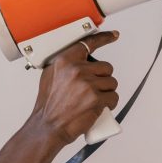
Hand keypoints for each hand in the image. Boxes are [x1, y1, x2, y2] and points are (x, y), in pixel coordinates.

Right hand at [29, 31, 119, 145]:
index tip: (114, 35)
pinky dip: (110, 104)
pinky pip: (113, 97)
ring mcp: (88, 84)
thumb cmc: (48, 105)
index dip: (104, 38)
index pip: (89, 43)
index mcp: (65, 61)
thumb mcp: (49, 77)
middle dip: (103, 79)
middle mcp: (77, 70)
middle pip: (106, 67)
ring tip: (93, 100)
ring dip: (107, 92)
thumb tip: (78, 61)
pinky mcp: (96, 99)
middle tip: (92, 90)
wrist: (48, 126)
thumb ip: (64, 65)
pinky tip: (100, 107)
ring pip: (112, 83)